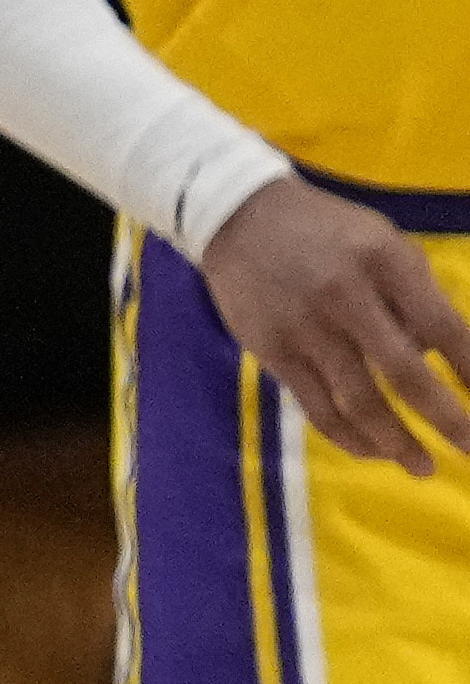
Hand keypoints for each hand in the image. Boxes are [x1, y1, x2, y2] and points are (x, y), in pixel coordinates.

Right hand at [213, 175, 469, 476]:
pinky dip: (348, 435)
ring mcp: (305, 328)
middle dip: (445, 416)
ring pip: (356, 400)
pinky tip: (373, 450)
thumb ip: (416, 294)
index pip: (441, 326)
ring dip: (395, 441)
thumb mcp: (385, 243)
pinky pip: (315, 406)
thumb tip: (441, 360)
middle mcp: (345, 296)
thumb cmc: (329, 232)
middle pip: (402, 372)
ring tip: (423, 466)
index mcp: (384, 262)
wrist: (238, 217)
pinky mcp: (272, 352)